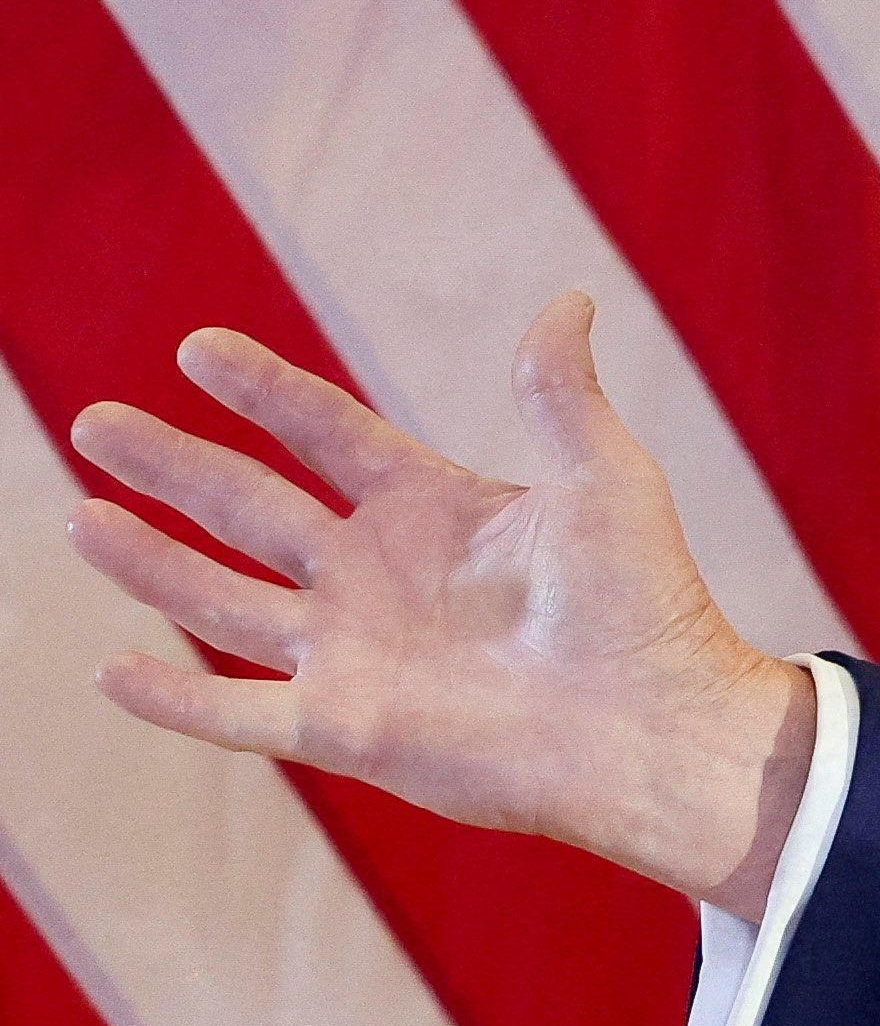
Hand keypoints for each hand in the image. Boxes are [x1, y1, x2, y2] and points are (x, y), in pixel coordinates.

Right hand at [60, 295, 815, 914]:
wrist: (653, 725)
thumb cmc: (644, 604)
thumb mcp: (605, 481)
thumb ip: (563, 395)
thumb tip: (569, 298)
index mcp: (432, 508)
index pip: (325, 433)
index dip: (266, 391)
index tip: (198, 348)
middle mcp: (376, 576)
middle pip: (249, 506)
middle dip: (172, 465)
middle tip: (94, 421)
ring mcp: (353, 652)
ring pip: (220, 599)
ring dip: (149, 561)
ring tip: (79, 516)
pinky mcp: (344, 727)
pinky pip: (236, 711)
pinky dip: (172, 699)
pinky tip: (109, 669)